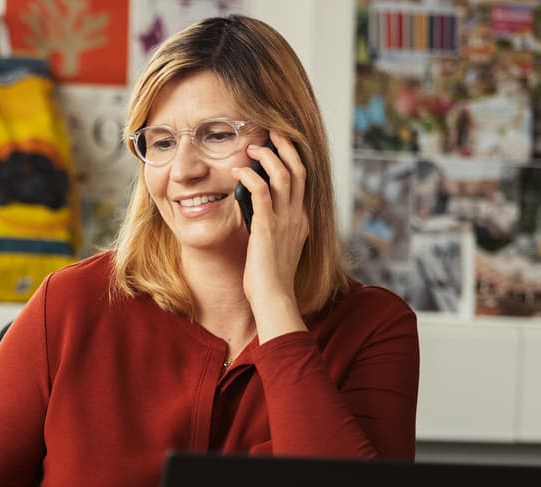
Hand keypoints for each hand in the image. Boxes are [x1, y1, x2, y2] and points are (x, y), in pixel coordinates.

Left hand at [235, 129, 309, 341]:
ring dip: (267, 157)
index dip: (291, 158)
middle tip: (269, 132)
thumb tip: (256, 211)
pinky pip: (261, 192)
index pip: (302, 180)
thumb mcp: (274, 246)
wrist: (274, 299)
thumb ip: (270, 226)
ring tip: (251, 148)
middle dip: (284, 146)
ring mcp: (285, 221)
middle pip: (298, 170)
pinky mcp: (268, 228)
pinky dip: (250, 177)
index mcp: (301, 220)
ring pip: (283, 175)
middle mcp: (297, 216)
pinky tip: (238, 172)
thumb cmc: (269, 278)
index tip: (278, 144)